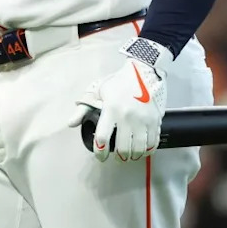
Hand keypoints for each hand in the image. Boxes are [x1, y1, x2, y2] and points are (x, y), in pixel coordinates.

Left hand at [68, 37, 172, 161]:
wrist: (144, 71)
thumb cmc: (119, 82)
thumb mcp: (98, 90)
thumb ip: (84, 108)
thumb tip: (71, 123)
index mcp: (111, 109)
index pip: (102, 138)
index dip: (100, 152)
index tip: (101, 156)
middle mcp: (127, 116)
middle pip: (122, 148)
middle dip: (118, 157)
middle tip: (117, 157)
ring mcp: (142, 119)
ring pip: (138, 148)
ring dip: (132, 156)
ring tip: (130, 155)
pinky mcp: (155, 119)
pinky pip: (152, 142)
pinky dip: (147, 150)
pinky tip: (143, 150)